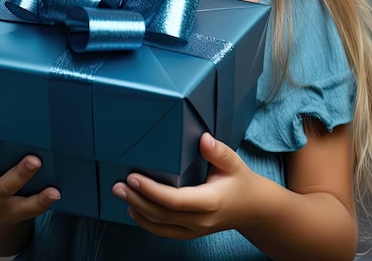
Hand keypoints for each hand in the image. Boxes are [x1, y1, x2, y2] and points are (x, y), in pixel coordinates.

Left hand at [111, 132, 258, 239]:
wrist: (253, 208)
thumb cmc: (241, 181)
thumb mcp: (234, 162)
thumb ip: (218, 151)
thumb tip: (203, 139)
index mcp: (209, 201)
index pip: (174, 200)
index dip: (152, 190)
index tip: (133, 177)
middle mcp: (200, 220)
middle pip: (162, 214)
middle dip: (137, 199)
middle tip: (118, 185)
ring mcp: (195, 230)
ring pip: (160, 225)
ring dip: (138, 211)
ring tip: (120, 194)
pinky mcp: (191, 233)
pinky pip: (165, 231)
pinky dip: (147, 223)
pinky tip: (134, 210)